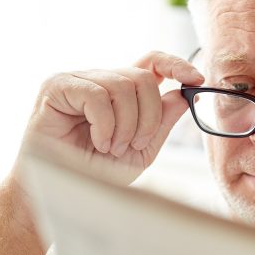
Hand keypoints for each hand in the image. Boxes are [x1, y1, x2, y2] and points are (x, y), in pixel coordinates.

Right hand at [16, 51, 203, 184]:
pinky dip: (105, 124)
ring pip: (123, 85)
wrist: (60, 193)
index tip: (197, 79)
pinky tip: (98, 142)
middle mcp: (100, 79)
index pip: (152, 61)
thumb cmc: (95, 173)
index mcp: (120, 92)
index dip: (176, 65)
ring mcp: (77, 79)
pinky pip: (96, 94)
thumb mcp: (140, 151)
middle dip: (148, 116)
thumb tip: (182, 95)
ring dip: (126, 124)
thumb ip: (161, 123)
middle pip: (143, 77)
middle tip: (133, 144)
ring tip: (111, 148)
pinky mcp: (56, 87)